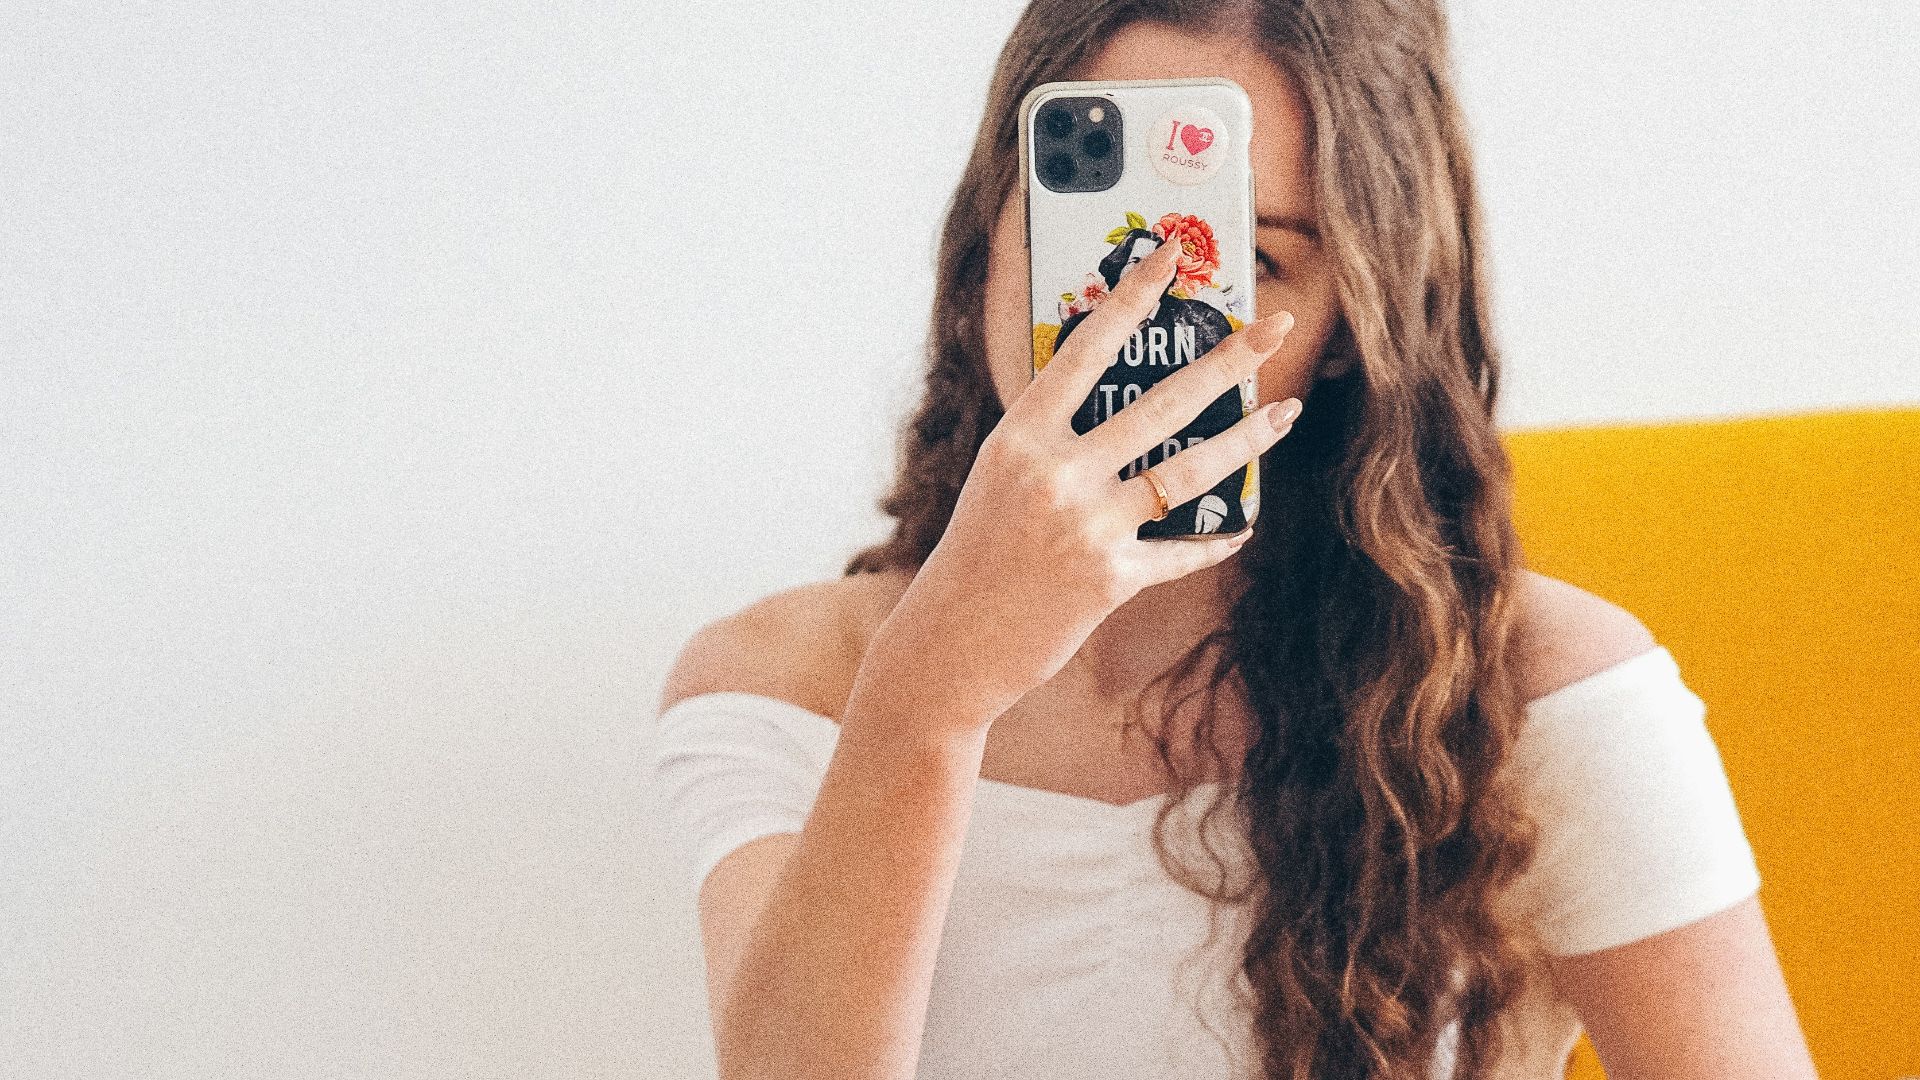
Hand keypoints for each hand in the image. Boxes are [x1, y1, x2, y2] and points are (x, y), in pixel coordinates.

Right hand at [877, 235, 1302, 729]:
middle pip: (1163, 402)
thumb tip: (1128, 402)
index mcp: (1021, 436)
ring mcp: (1086, 527)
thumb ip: (1055, 438)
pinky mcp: (1110, 579)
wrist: (950, 643)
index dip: (1134, 295)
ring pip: (1189, 470)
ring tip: (1285, 413)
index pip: (1088, 348)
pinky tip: (1241, 522)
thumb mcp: (1002, 478)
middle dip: (1230, 360)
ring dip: (1248, 439)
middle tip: (1274, 327)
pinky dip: (1215, 537)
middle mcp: (1055, 474)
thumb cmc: (977, 555)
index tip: (1172, 253)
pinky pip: (1182, 549)